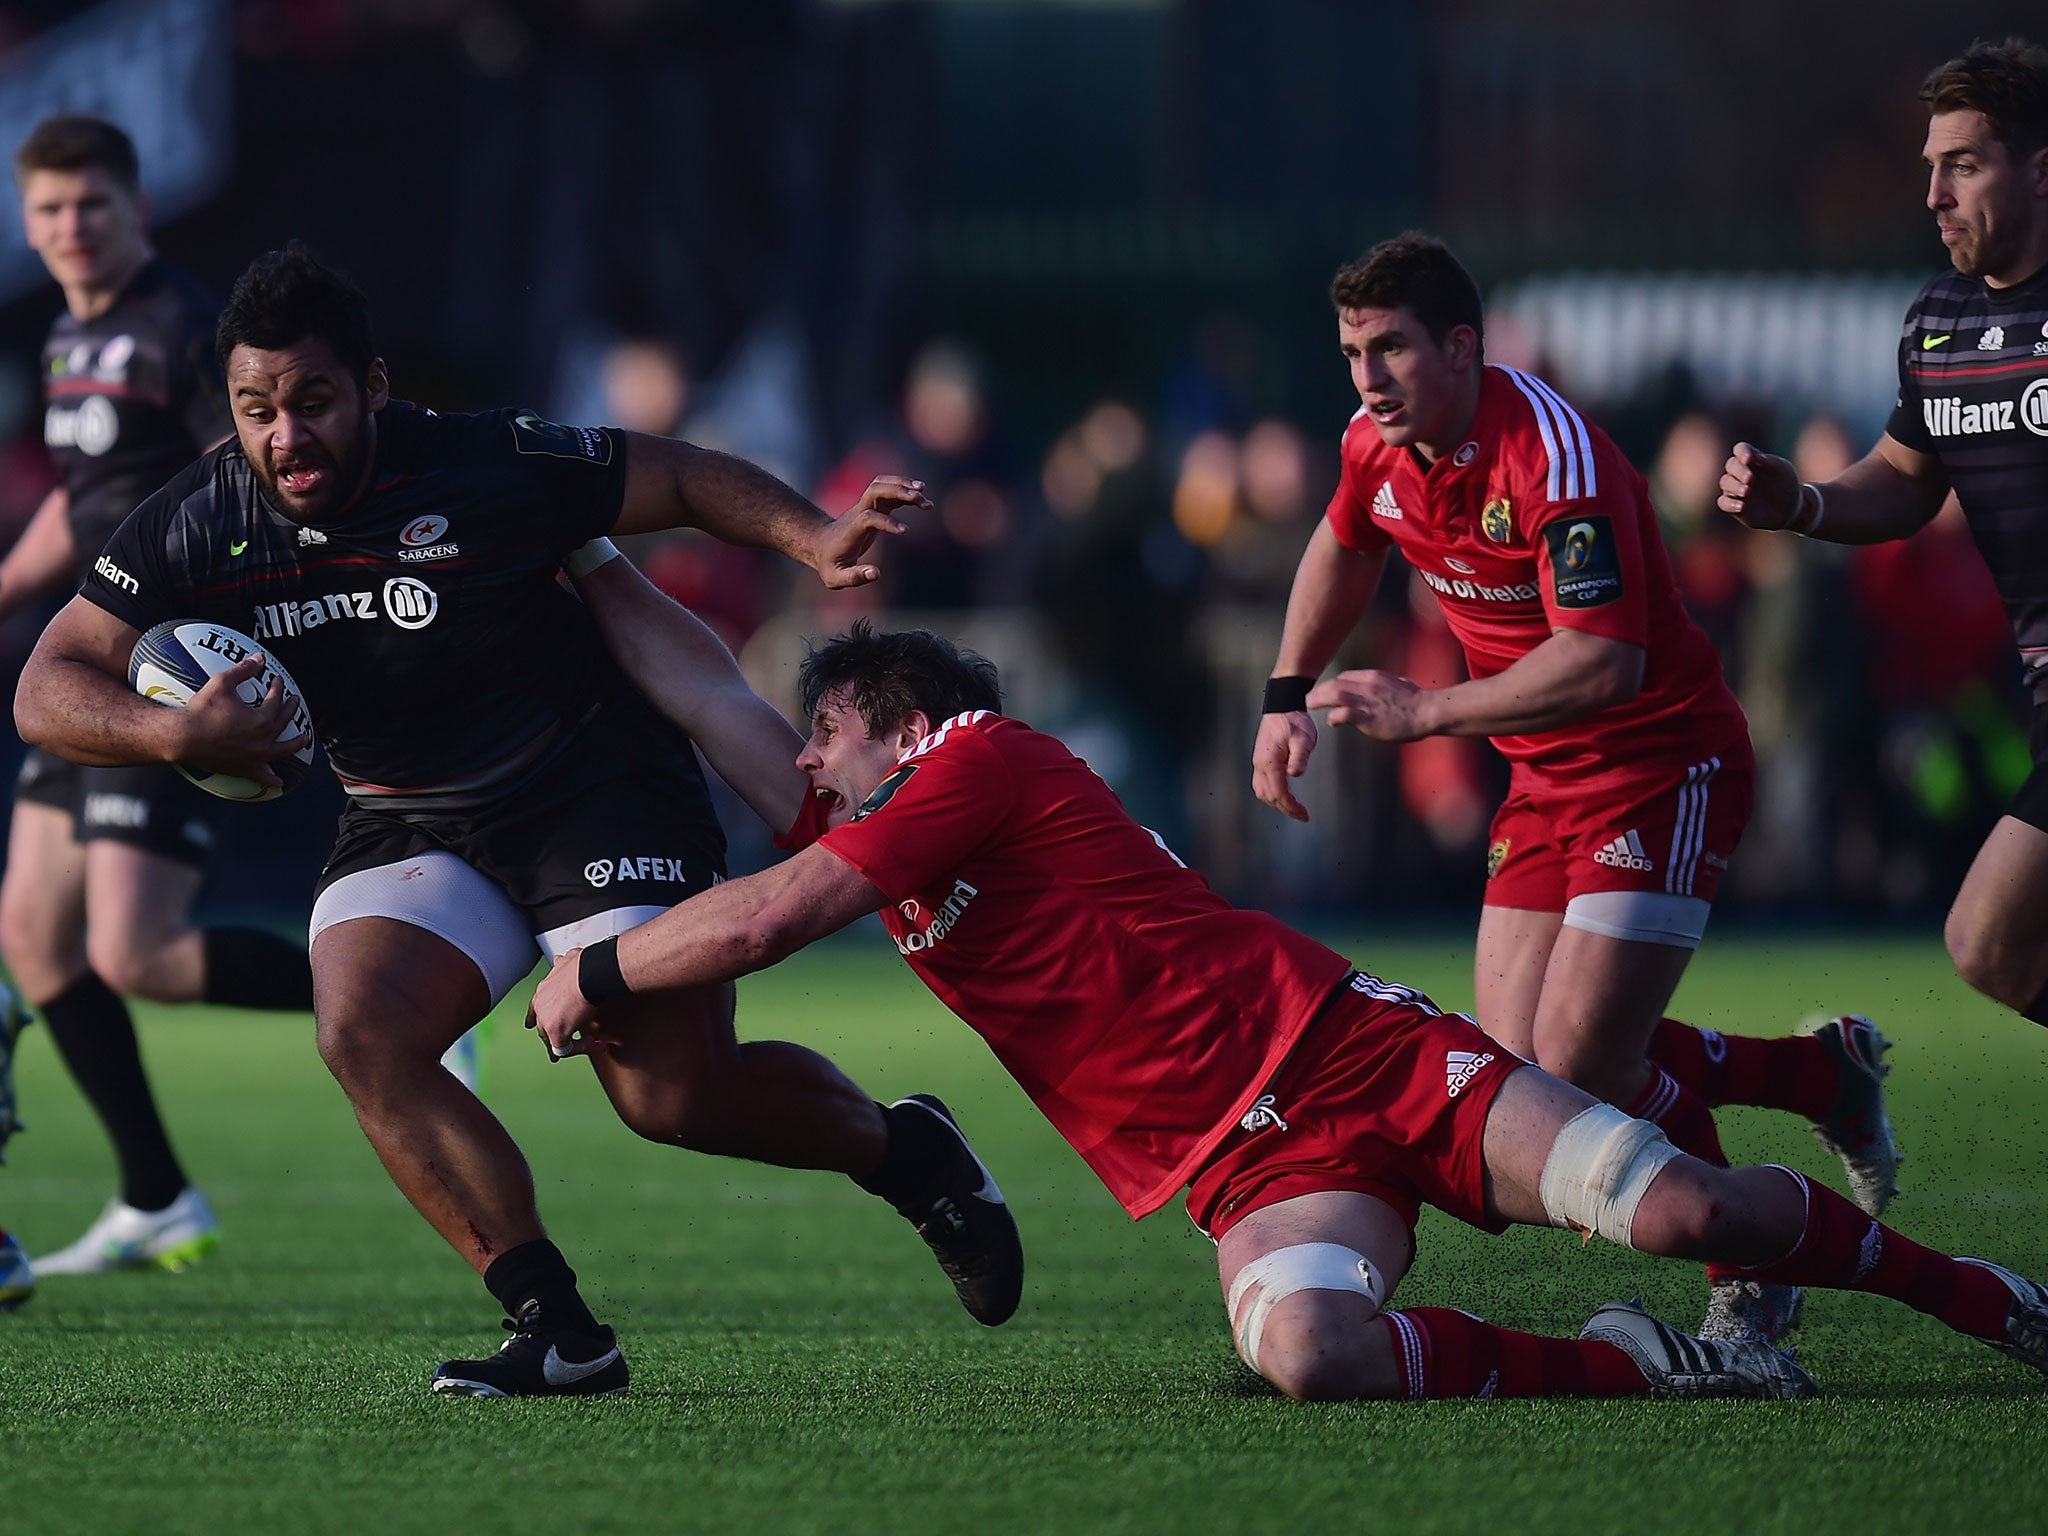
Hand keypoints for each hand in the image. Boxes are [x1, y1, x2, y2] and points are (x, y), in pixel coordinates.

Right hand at [172, 654, 310, 785]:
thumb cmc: (201, 710)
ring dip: (295, 743)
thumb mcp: (223, 683)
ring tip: (304, 738)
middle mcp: (264, 739)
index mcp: (262, 719)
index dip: (278, 687)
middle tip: (295, 700)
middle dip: (291, 708)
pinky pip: (262, 777)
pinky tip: (279, 783)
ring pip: (283, 750)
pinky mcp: (244, 768)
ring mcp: (256, 756)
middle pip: (283, 722)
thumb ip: (244, 670)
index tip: (277, 680)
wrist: (182, 737)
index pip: (276, 700)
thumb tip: (259, 658)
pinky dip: (271, 780)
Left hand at [525, 947, 610, 1059]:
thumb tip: (566, 958)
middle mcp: (541, 1005)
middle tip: (568, 1041)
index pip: (535, 1008)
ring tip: (588, 1043)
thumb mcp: (570, 962)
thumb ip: (564, 965)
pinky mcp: (556, 1033)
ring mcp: (546, 1020)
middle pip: (542, 1028)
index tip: (532, 1024)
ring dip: (570, 1043)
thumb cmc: (585, 966)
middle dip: (554, 1035)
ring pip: (552, 1040)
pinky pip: (564, 1049)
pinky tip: (592, 1043)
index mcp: (543, 989)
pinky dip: (580, 1048)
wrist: (590, 973)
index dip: (534, 1018)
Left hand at [812, 475, 930, 588]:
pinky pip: (889, 491)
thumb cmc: (829, 563)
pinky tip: (922, 499)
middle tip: (920, 498)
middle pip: (875, 489)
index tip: (904, 532)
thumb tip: (876, 573)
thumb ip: (855, 577)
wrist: (820, 545)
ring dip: (904, 485)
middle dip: (897, 490)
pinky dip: (906, 490)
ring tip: (925, 496)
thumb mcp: (835, 577)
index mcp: (851, 529)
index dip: (886, 522)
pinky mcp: (874, 507)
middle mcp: (858, 512)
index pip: (868, 516)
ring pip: (882, 485)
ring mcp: (866, 507)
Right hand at [1251, 710, 1317, 821]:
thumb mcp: (1303, 738)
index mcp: (1270, 762)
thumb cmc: (1294, 721)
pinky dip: (1271, 794)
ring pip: (1262, 792)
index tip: (1304, 814)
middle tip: (1302, 815)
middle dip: (1285, 808)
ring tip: (1292, 808)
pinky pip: (1261, 784)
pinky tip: (1282, 794)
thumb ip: (1300, 757)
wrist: (1282, 706)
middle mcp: (1260, 765)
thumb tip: (1295, 774)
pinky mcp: (1260, 759)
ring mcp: (1258, 762)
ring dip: (1276, 803)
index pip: (1279, 793)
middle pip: (1269, 796)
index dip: (1291, 807)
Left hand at [1309, 670, 1432, 742]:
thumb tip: (1398, 683)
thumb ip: (1394, 684)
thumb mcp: (1403, 685)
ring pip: (1335, 695)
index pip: (1345, 677)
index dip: (1331, 684)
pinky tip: (1331, 722)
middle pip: (1335, 684)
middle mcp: (1368, 686)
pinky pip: (1344, 714)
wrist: (1428, 711)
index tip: (1324, 691)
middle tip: (1309, 699)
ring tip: (1310, 705)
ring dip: (1319, 699)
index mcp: (1375, 678)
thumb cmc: (1419, 701)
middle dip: (1319, 691)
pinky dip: (1334, 717)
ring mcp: (1367, 701)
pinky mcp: (1368, 718)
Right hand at [1717, 442, 1801, 529]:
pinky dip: (1730, 504)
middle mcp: (1740, 472)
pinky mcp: (1732, 505)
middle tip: (1750, 479)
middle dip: (1739, 471)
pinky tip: (1741, 506)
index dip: (1742, 452)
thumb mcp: (1783, 470)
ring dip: (1734, 486)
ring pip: (1725, 482)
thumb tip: (1756, 456)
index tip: (1749, 459)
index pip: (1741, 449)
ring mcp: (1734, 488)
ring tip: (1746, 492)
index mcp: (1752, 459)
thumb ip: (1771, 462)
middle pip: (1731, 465)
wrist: (1788, 508)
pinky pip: (1723, 502)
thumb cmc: (1785, 484)